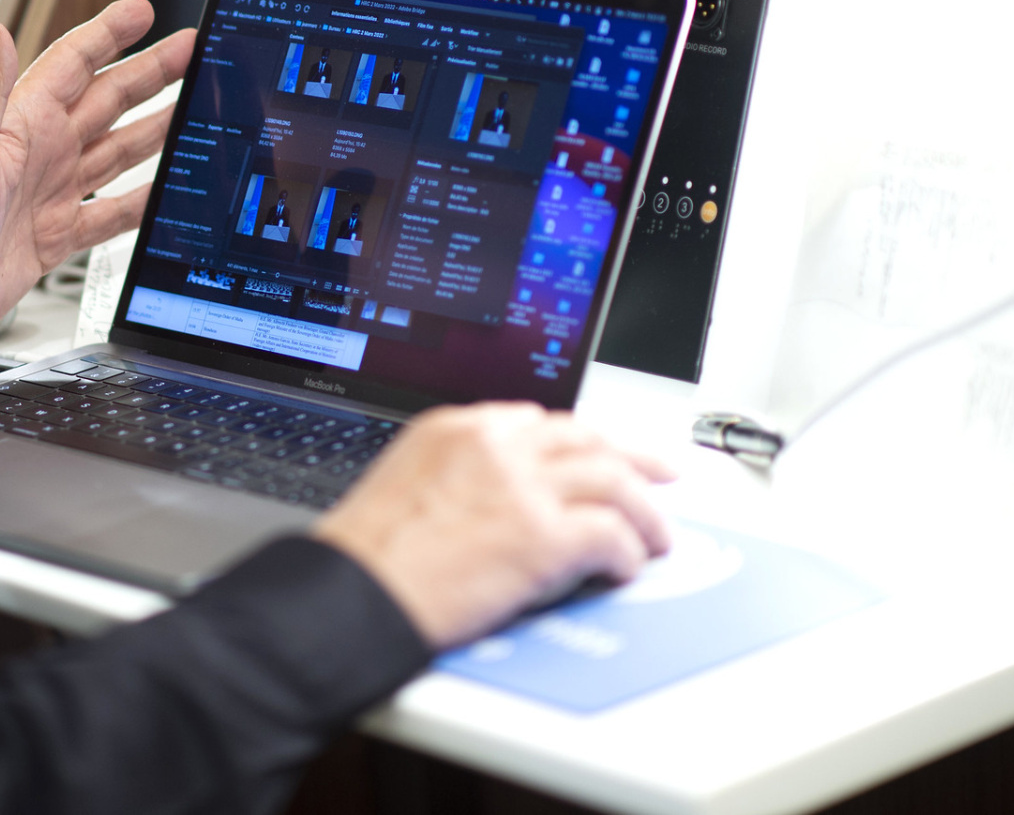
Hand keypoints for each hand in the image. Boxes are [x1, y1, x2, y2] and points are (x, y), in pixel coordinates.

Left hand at [0, 0, 193, 352]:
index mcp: (21, 125)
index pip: (73, 65)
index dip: (109, 35)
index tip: (142, 11)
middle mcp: (39, 153)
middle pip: (107, 102)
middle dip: (149, 74)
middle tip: (187, 49)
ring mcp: (49, 193)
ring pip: (115, 152)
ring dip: (153, 131)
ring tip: (190, 113)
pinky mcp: (55, 235)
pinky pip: (110, 214)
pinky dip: (139, 203)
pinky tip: (164, 194)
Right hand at [314, 403, 672, 649]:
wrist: (353, 593)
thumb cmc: (367, 555)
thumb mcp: (406, 482)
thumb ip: (457, 473)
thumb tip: (498, 498)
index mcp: (455, 427)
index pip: (537, 420)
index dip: (579, 441)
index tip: (596, 454)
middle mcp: (493, 445)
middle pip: (586, 437)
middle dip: (633, 459)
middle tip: (659, 476)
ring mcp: (521, 487)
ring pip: (613, 479)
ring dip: (643, 512)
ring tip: (654, 538)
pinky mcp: (542, 537)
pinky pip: (610, 534)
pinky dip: (627, 553)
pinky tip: (624, 569)